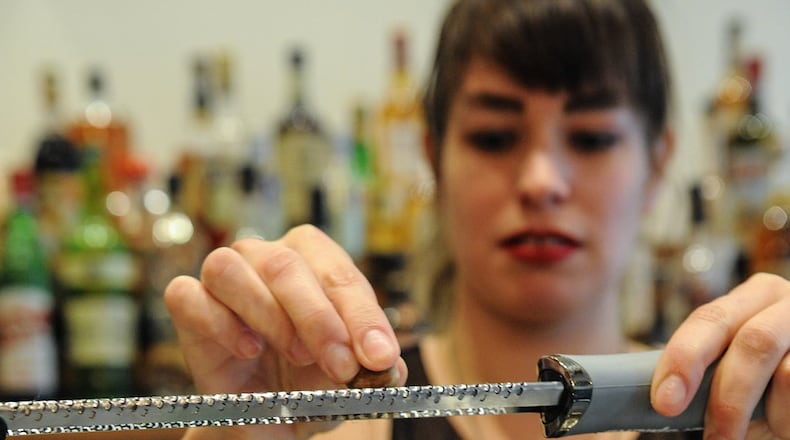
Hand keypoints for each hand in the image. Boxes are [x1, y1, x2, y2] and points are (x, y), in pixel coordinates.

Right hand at [164, 225, 405, 439]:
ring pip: (231, 269)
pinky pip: (188, 295)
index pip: (338, 272)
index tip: (378, 356)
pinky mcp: (188, 303)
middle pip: (286, 264)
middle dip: (320, 319)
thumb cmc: (312, 379)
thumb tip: (389, 363)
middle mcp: (265, 254)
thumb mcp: (350, 374)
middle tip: (342, 366)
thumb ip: (372, 364)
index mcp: (313, 256)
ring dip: (270, 315)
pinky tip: (248, 351)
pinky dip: (219, 323)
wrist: (269, 413)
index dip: (361, 315)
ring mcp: (222, 275)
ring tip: (295, 353)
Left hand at [651, 273, 789, 438]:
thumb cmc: (766, 386)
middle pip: (755, 342)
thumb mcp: (734, 368)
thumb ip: (707, 370)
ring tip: (765, 427)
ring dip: (770, 415)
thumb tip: (665, 395)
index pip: (709, 320)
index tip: (665, 402)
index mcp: (753, 297)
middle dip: (728, 397)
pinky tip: (786, 423)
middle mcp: (788, 304)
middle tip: (713, 438)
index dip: (684, 359)